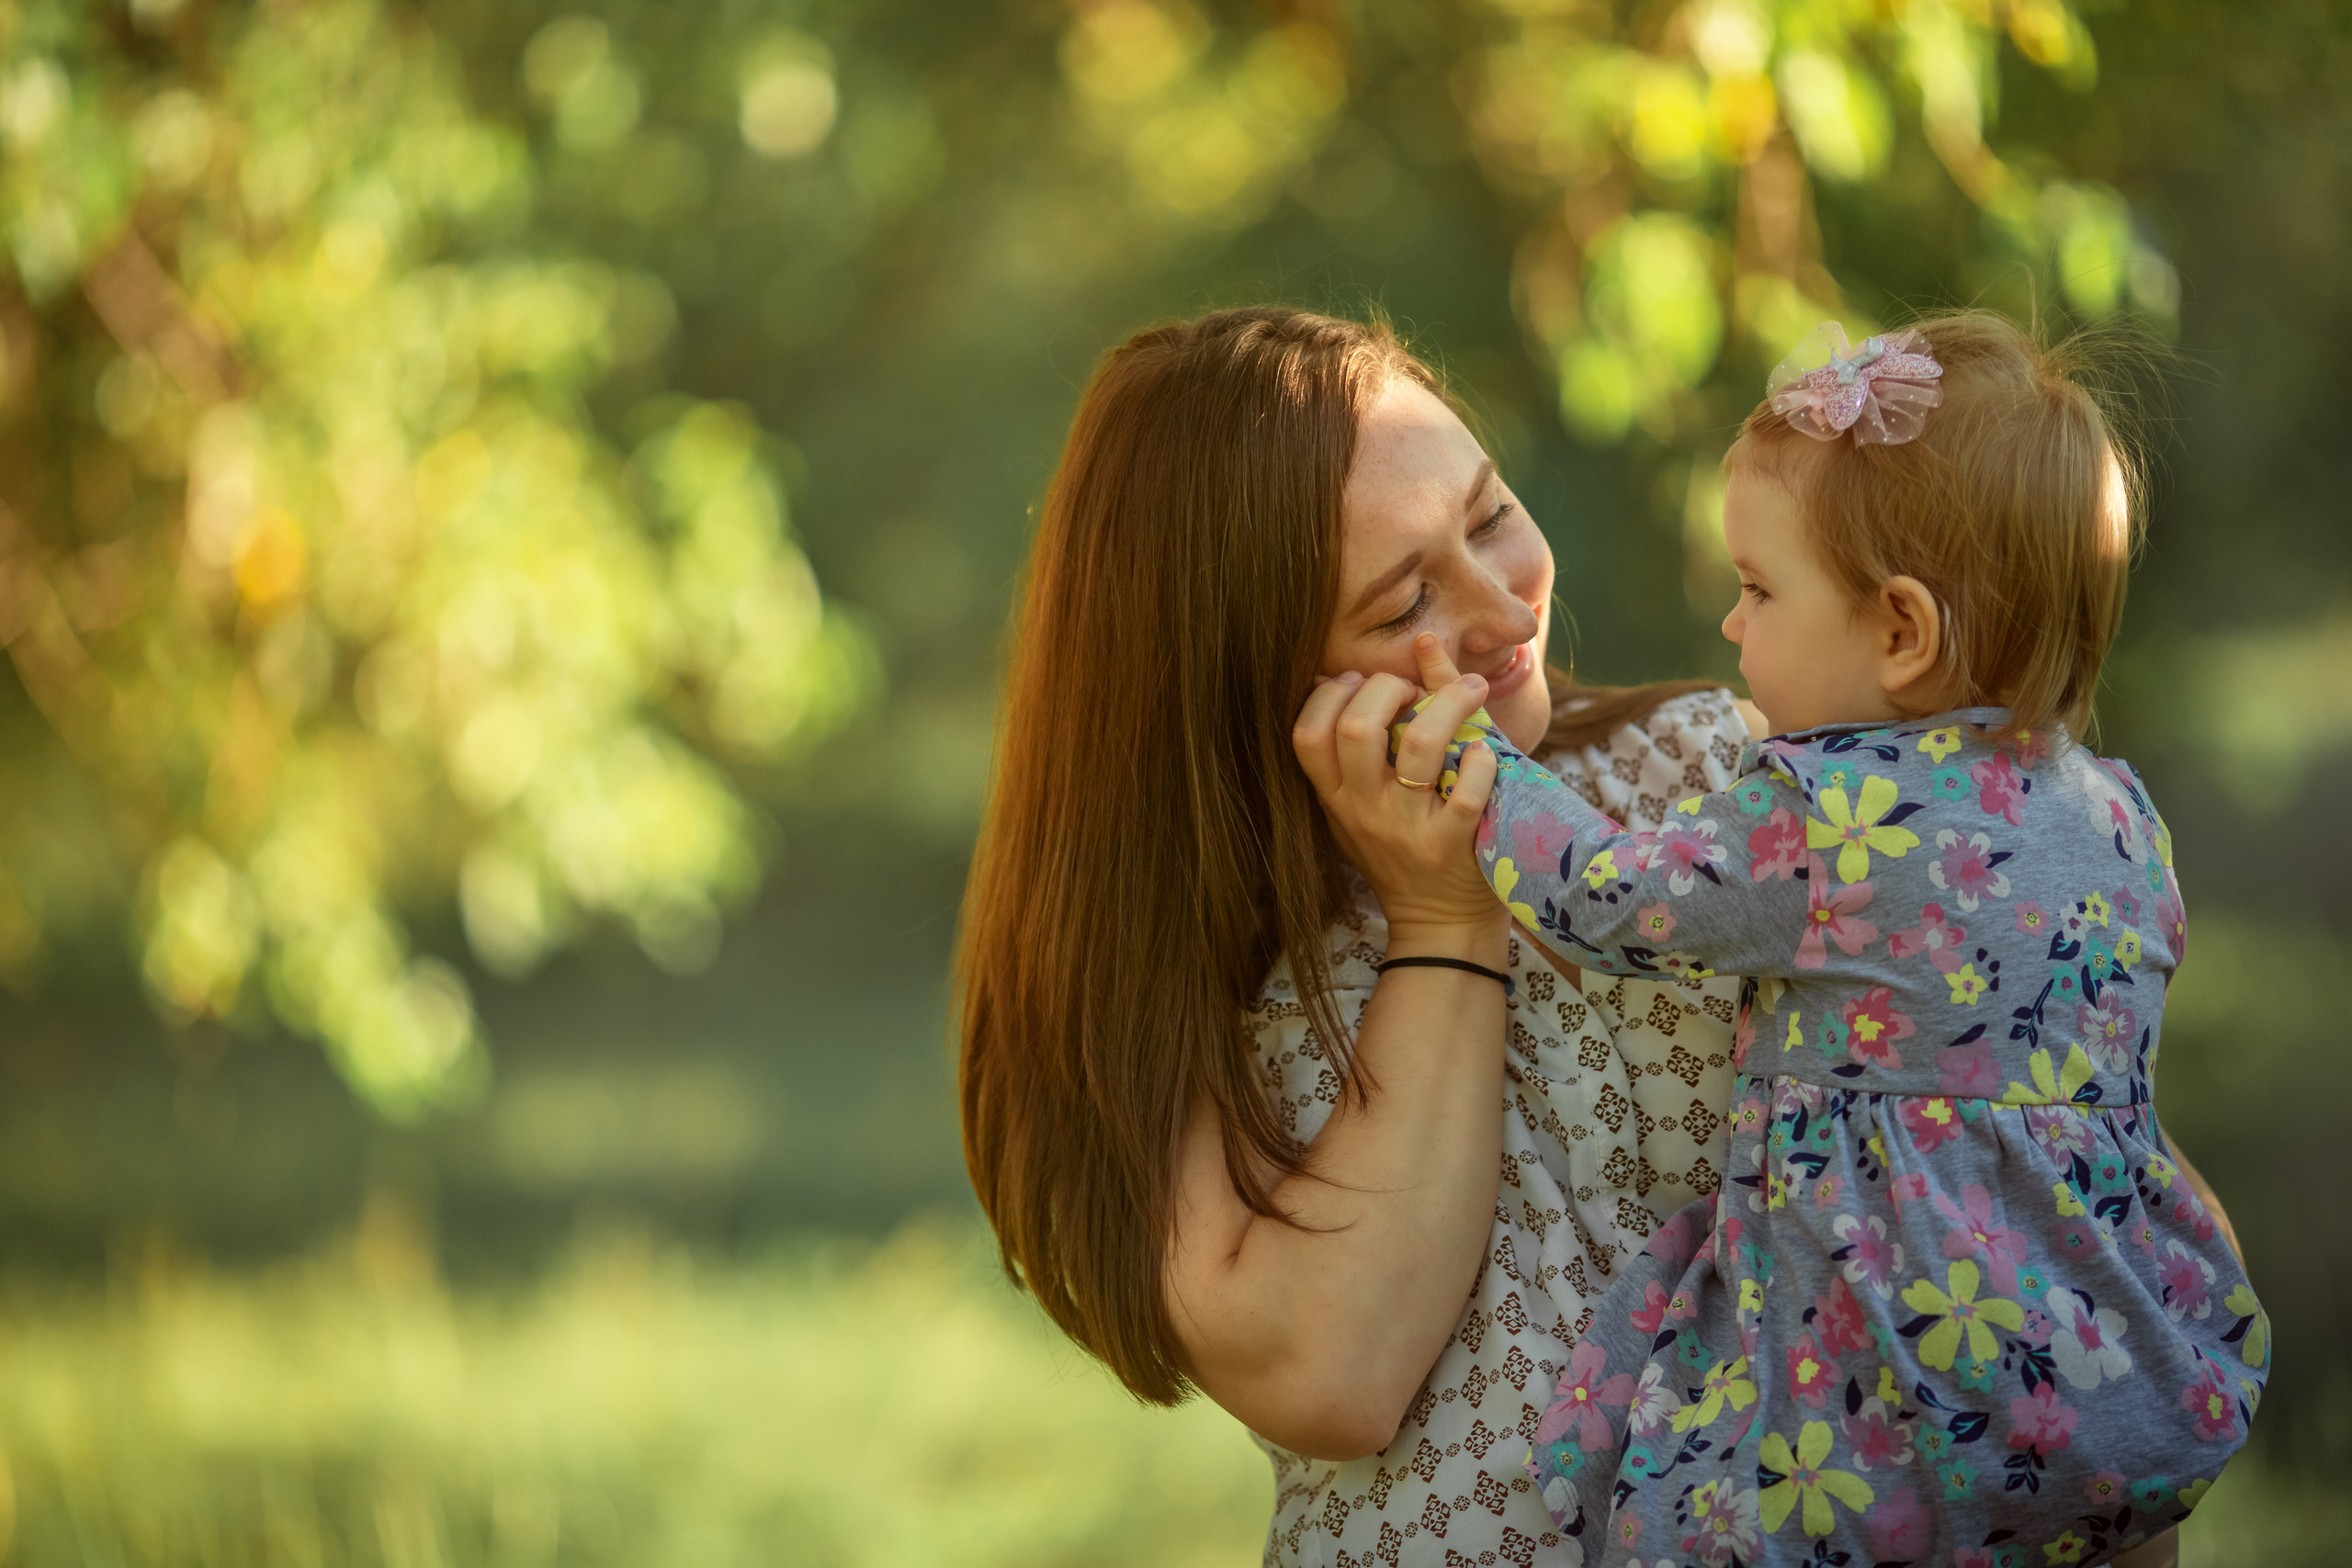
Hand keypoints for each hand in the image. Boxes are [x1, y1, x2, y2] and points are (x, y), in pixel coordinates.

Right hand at [1292, 635, 1502, 942]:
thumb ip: (1364, 739)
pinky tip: (1486, 751)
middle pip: (1358, 728)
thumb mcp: (1366, 801)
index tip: (1359, 683)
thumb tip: (1361, 666)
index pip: (1307, 733)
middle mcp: (1364, 811)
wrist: (1439, 925)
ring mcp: (1407, 829)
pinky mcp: (1451, 846)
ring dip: (1449, 703)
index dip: (1330, 694)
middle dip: (1388, 687)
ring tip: (1471, 690)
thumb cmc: (1402, 851)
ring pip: (1419, 745)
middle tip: (1414, 687)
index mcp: (1336, 797)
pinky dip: (1482, 760)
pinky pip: (1467, 792)